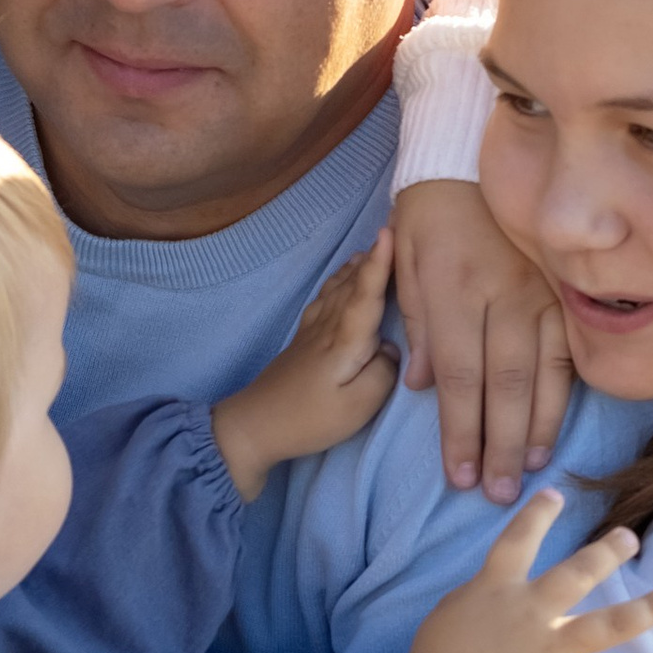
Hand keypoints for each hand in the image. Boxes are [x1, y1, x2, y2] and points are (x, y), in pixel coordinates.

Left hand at [209, 229, 400, 501]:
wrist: (256, 426)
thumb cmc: (311, 418)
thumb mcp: (360, 405)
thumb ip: (384, 371)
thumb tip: (390, 349)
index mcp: (346, 338)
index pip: (368, 292)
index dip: (381, 263)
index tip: (391, 230)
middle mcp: (329, 326)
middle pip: (354, 283)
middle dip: (374, 256)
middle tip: (396, 226)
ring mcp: (313, 330)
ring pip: (338, 287)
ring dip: (357, 266)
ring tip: (374, 248)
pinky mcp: (304, 340)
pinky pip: (326, 298)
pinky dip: (338, 281)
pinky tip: (342, 278)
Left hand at [393, 179, 575, 501]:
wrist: (473, 158)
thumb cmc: (429, 214)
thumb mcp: (405, 261)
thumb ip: (415, 323)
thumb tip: (420, 384)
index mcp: (454, 291)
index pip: (456, 376)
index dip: (459, 430)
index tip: (459, 475)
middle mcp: (501, 296)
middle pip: (502, 384)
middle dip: (499, 444)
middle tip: (497, 494)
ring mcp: (538, 291)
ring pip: (541, 373)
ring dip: (535, 428)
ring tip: (527, 471)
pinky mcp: (562, 289)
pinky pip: (569, 349)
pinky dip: (563, 393)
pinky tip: (556, 427)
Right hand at [407, 490, 652, 652]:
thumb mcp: (448, 615)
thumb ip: (479, 598)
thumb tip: (496, 596)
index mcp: (496, 589)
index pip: (519, 540)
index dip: (537, 516)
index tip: (556, 496)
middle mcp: (531, 612)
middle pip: (578, 573)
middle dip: (607, 553)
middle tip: (630, 537)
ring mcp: (550, 649)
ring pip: (607, 625)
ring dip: (644, 610)